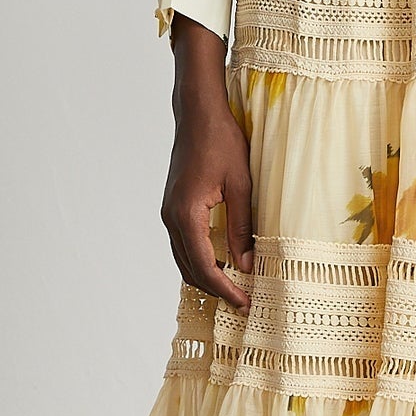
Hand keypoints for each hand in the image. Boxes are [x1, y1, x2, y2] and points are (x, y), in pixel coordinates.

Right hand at [163, 16, 253, 311]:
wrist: (198, 114)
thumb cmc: (221, 142)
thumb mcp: (241, 186)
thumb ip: (241, 227)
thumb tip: (246, 263)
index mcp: (186, 215)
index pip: (205, 266)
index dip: (225, 289)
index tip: (245, 302)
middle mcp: (171, 217)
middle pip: (189, 268)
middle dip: (215, 288)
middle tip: (243, 300)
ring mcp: (169, 212)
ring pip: (183, 258)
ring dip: (206, 275)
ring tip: (234, 286)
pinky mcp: (173, 206)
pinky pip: (183, 243)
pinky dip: (199, 258)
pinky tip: (220, 262)